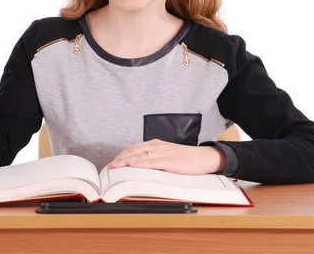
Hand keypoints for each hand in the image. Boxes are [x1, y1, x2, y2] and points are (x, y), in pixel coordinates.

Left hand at [107, 139, 225, 174]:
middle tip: (109, 167)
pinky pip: (151, 162)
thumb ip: (155, 160)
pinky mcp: (170, 161)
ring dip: (125, 161)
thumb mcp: (168, 156)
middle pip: (133, 150)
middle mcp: (157, 146)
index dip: (121, 155)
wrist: (205, 158)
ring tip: (114, 167)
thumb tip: (140, 168)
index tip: (112, 162)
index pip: (133, 148)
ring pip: (139, 155)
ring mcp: (163, 153)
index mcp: (156, 144)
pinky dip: (139, 163)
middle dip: (119, 158)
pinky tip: (131, 166)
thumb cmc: (187, 159)